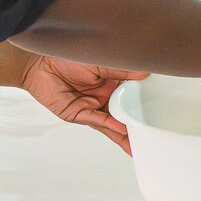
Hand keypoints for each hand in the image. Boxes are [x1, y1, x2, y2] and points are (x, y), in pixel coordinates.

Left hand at [19, 55, 145, 153]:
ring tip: (140, 144)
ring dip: (126, 134)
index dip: (144, 102)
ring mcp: (92, 107)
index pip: (132, 95)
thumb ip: (122, 69)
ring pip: (112, 123)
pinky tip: (121, 129)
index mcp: (112, 81)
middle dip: (137, 124)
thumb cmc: (67, 56)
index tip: (160, 108)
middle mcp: (103, 96)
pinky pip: (97, 121)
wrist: (39, 62)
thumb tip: (145, 73)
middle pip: (124, 113)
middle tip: (154, 133)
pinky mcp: (79, 114)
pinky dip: (110, 125)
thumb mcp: (100, 61)